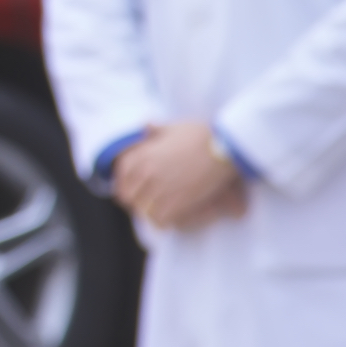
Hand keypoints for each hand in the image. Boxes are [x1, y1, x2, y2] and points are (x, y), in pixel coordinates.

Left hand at [115, 120, 247, 232]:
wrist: (224, 147)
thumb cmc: (201, 135)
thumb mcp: (174, 128)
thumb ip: (156, 129)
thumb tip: (145, 125)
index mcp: (140, 155)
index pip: (120, 177)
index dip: (127, 185)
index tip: (136, 189)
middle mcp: (144, 173)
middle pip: (127, 198)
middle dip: (137, 200)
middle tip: (150, 201)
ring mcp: (158, 189)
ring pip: (142, 211)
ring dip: (151, 211)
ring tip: (164, 209)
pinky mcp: (174, 203)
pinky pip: (159, 221)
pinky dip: (166, 221)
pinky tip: (176, 214)